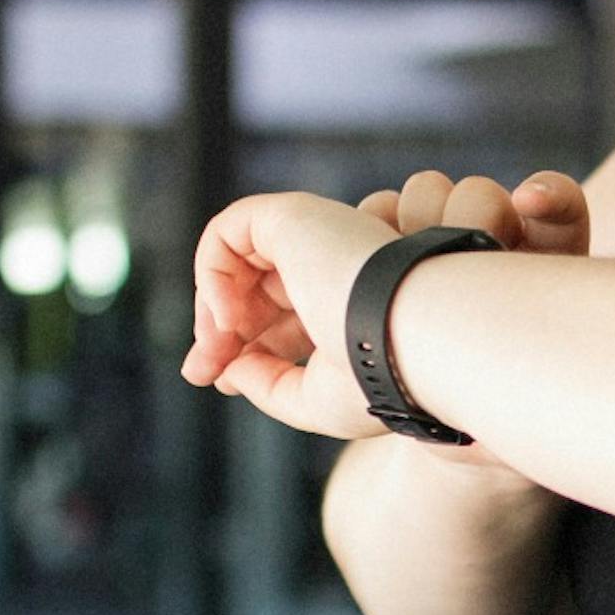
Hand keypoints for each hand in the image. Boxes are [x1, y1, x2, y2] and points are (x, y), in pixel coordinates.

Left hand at [178, 170, 587, 450]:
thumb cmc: (382, 376)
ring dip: (213, 306)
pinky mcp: (294, 215)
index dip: (243, 346)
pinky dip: (212, 272)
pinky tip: (229, 317)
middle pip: (255, 290)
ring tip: (219, 346)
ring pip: (237, 258)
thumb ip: (268, 385)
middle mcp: (335, 264)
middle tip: (201, 372)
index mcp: (350, 302)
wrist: (414, 335)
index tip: (218, 382)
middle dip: (219, 332)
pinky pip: (227, 231)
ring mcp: (317, 235)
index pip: (282, 315)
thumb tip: (224, 370)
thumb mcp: (316, 399)